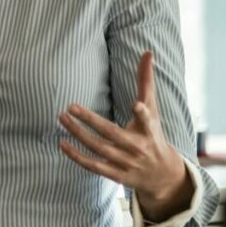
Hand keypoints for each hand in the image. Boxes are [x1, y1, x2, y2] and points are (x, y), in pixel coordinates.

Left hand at [59, 51, 193, 221]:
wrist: (163, 175)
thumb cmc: (154, 134)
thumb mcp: (153, 109)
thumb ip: (146, 82)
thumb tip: (148, 51)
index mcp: (149, 130)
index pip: (147, 121)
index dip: (142, 114)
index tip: (136, 105)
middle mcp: (138, 148)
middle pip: (112, 134)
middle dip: (91, 121)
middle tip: (70, 106)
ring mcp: (126, 163)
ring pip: (99, 148)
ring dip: (78, 135)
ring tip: (62, 118)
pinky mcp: (116, 175)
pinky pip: (93, 166)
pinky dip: (77, 157)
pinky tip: (62, 143)